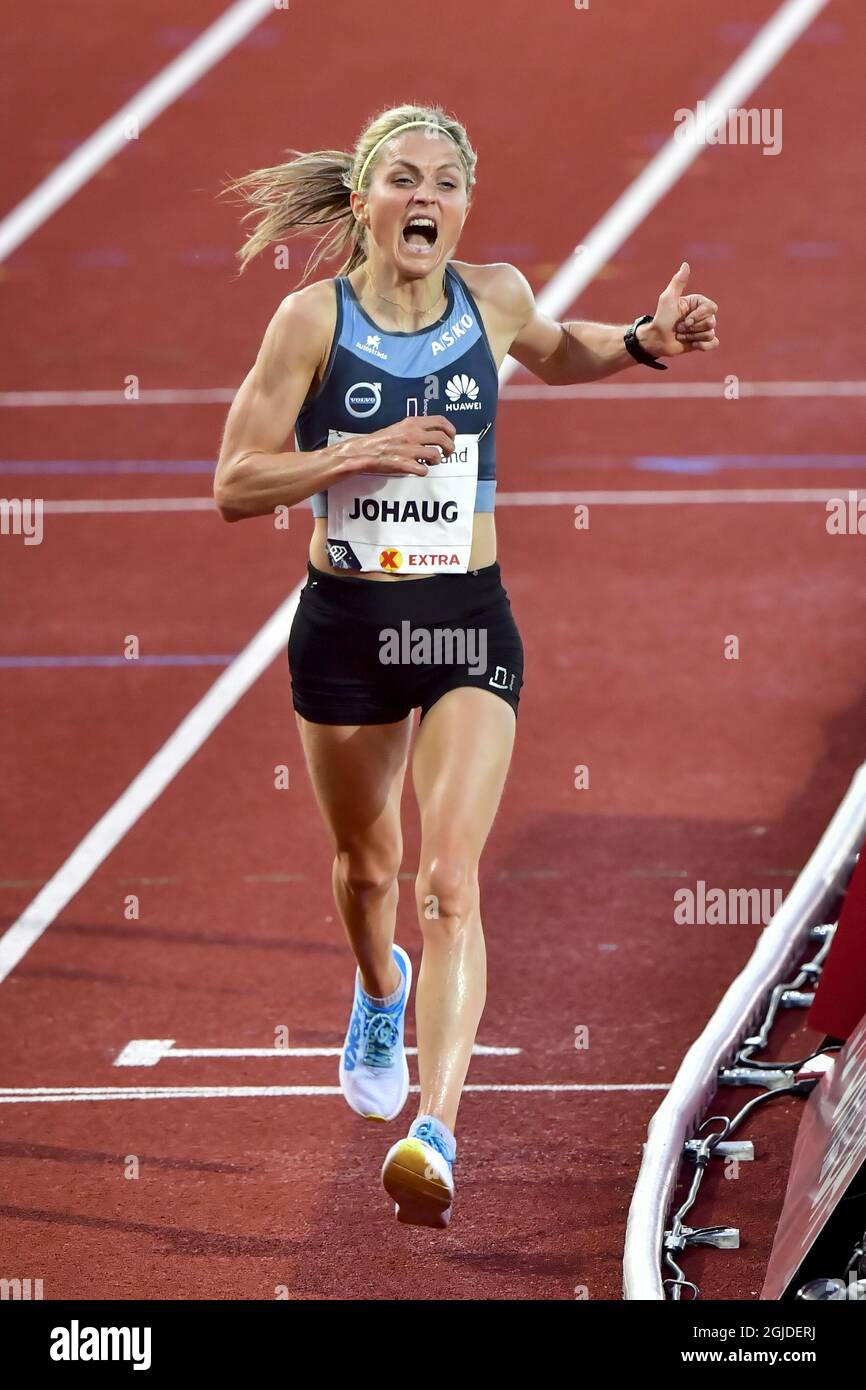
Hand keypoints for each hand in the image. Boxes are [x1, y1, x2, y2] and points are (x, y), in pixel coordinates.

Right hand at [339, 415, 456, 476]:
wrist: (364, 451)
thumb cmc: (382, 440)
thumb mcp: (401, 426)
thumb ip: (417, 428)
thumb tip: (435, 432)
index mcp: (412, 423)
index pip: (441, 421)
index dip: (451, 430)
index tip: (452, 437)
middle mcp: (413, 434)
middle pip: (443, 438)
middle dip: (450, 447)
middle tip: (447, 453)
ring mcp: (409, 449)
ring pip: (435, 455)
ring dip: (437, 460)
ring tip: (432, 462)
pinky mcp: (404, 464)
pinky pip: (423, 470)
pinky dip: (424, 471)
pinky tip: (419, 469)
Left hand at [639, 262, 719, 357]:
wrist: (656, 340)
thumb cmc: (661, 318)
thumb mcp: (668, 299)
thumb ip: (678, 282)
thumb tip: (685, 264)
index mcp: (698, 303)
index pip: (712, 308)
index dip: (699, 316)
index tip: (685, 320)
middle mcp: (702, 315)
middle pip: (712, 322)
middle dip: (693, 328)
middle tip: (679, 328)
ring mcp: (703, 328)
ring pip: (710, 333)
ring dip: (692, 337)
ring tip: (681, 335)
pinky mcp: (702, 342)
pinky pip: (713, 343)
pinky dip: (702, 346)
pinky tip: (691, 344)